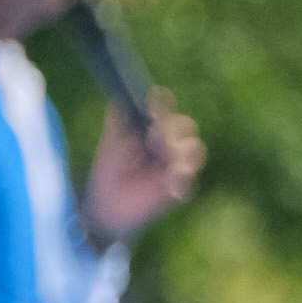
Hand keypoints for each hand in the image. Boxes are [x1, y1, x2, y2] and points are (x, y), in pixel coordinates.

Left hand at [84, 98, 202, 242]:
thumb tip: (116, 97)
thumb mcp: (110, 143)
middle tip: (154, 137)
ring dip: (182, 152)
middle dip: (172, 128)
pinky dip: (181, 182)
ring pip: (195, 149)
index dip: (162, 105)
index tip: (154, 108)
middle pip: (185, 125)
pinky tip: (170, 189)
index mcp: (151, 129)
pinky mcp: (179, 186)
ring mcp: (175, 164)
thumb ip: (116, 121)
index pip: (164, 109)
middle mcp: (167, 143)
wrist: (106, 205)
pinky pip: (189, 179)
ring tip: (169, 162)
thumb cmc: (107, 172)